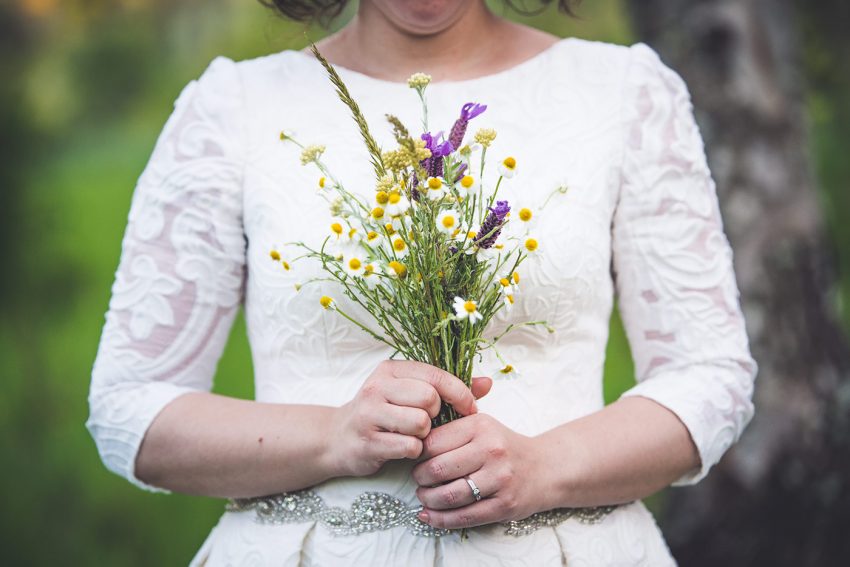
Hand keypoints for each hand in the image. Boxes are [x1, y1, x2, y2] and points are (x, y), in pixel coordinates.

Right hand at [328, 360, 492, 477]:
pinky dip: (413, 452)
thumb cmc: (384, 415)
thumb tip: (488, 382)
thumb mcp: (411, 394)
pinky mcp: (367, 440)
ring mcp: (369, 413)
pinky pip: (409, 447)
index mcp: (391, 370)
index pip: (436, 375)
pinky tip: (403, 449)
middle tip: (428, 423)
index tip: (470, 409)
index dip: (460, 393)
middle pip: (429, 399)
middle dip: (436, 415)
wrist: (337, 438)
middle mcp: (378, 386)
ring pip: (420, 423)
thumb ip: (449, 388)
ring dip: (424, 435)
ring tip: (413, 435)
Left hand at [412, 413, 546, 528]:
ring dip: (428, 500)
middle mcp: (491, 450)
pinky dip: (441, 519)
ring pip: (448, 495)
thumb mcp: (481, 426)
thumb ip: (451, 431)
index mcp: (480, 426)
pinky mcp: (504, 505)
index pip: (433, 442)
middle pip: (437, 469)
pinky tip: (430, 516)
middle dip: (420, 478)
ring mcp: (499, 479)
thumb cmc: (504, 447)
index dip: (417, 454)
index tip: (416, 459)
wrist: (544, 468)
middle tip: (419, 480)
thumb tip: (413, 445)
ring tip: (424, 497)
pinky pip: (464, 516)